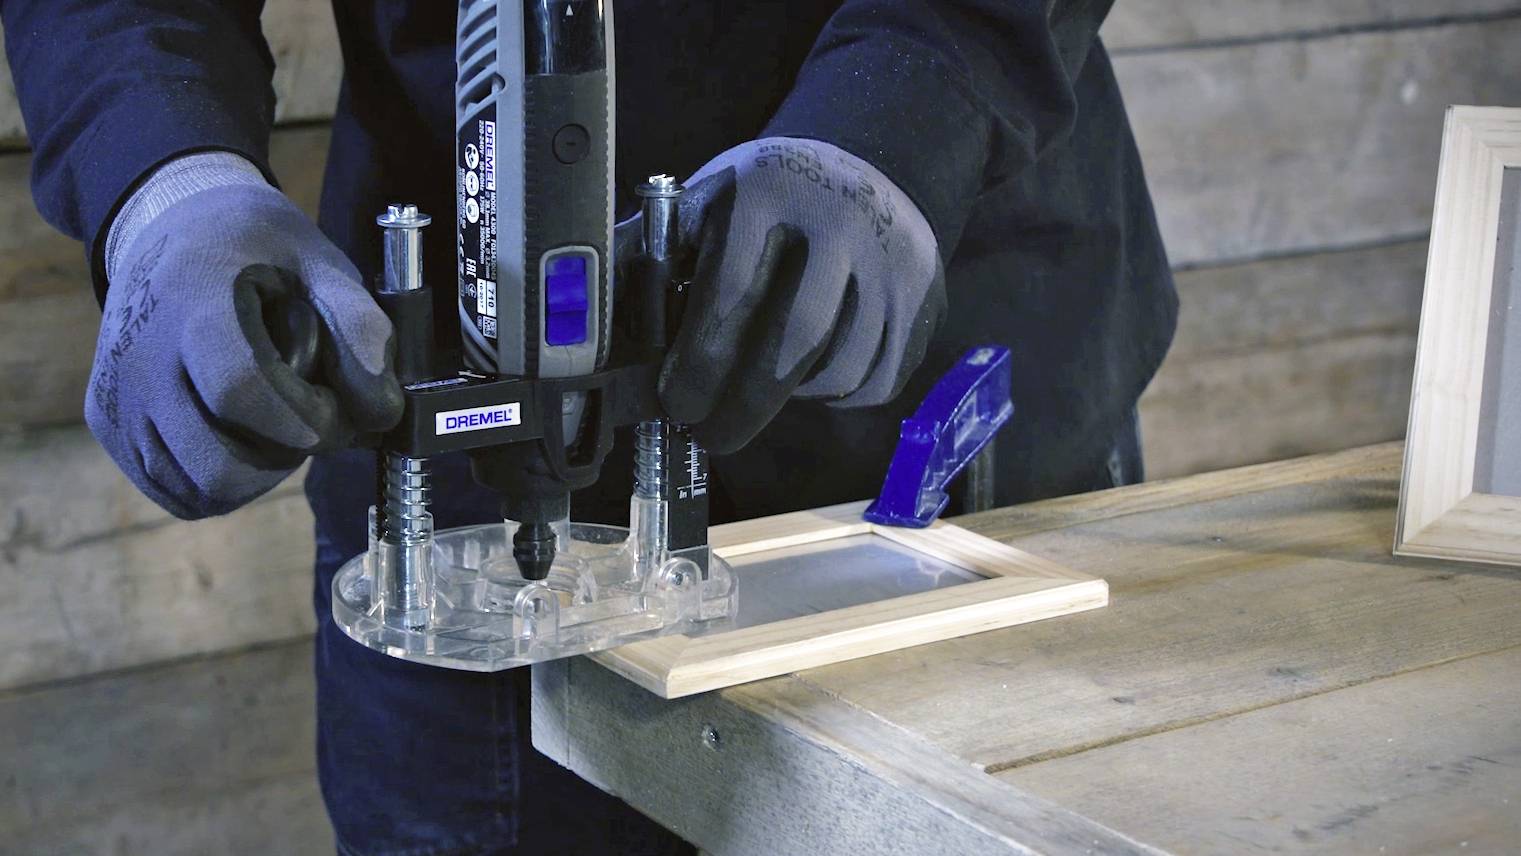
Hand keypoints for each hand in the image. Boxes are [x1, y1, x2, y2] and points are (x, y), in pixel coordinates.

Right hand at [86, 183, 401, 518]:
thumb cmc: (256, 248)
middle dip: (285, 457)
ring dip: (256, 475)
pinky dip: (221, 484)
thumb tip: (381, 409)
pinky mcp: (108, 423)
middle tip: (310, 420)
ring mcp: (117, 396)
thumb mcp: (320, 262)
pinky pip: (175, 491)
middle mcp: (141, 357)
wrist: (171, 226)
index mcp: (194, 304)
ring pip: (199, 489)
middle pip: (217, 463)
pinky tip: (242, 438)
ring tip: (275, 424)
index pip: (238, 389)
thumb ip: (360, 328)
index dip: (302, 420)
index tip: (336, 414)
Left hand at [622, 137, 945, 453]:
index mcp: (769, 193)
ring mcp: (893, 262)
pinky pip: (877, 379)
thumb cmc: (769, 201)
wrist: (869, 168)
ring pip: (837, 370)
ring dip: (790, 401)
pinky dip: (837, 395)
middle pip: (790, 345)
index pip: (731, 296)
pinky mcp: (924, 298)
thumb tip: (598, 327)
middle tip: (710, 436)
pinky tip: (811, 377)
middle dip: (742, 408)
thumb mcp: (709, 203)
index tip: (676, 405)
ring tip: (761, 392)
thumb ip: (655, 256)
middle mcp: (841, 222)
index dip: (699, 365)